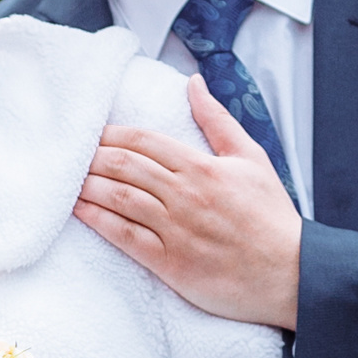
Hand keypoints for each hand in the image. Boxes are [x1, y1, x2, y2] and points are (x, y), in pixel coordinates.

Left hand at [72, 75, 301, 330]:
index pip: (144, 141)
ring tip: (65, 178)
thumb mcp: (251, 158)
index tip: (90, 133)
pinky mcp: (171, 263)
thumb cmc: (271, 217)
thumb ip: (217, 120)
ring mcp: (177, 229)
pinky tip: (78, 211)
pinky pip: (125, 237)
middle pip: (125, 165)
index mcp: (203, 167)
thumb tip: (194, 82)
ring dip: (88, 185)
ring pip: (120, 197)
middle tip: (68, 153)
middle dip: (91, 156)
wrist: (292, 274)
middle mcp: (186, 195)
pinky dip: (98, 220)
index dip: (111, 135)